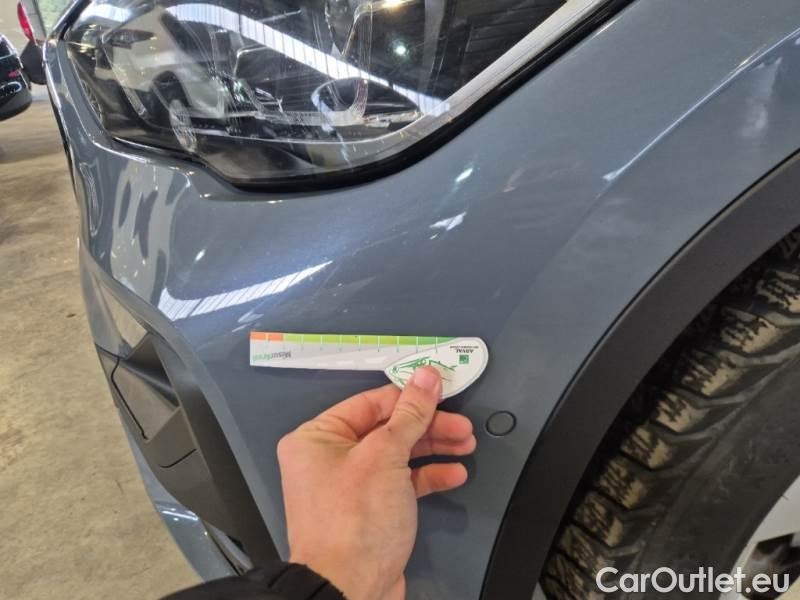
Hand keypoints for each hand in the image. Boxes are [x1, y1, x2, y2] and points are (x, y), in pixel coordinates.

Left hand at [277, 367, 475, 599]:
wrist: (349, 592)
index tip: (443, 389)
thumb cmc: (355, 521)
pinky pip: (401, 483)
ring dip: (434, 448)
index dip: (409, 395)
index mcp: (318, 438)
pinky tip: (454, 474)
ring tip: (466, 444)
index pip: (370, 403)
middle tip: (462, 425)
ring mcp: (351, 486)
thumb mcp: (385, 456)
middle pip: (387, 428)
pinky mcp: (370, 511)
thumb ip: (410, 414)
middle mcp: (329, 459)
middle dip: (428, 426)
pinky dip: (427, 477)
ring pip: (398, 455)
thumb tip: (426, 376)